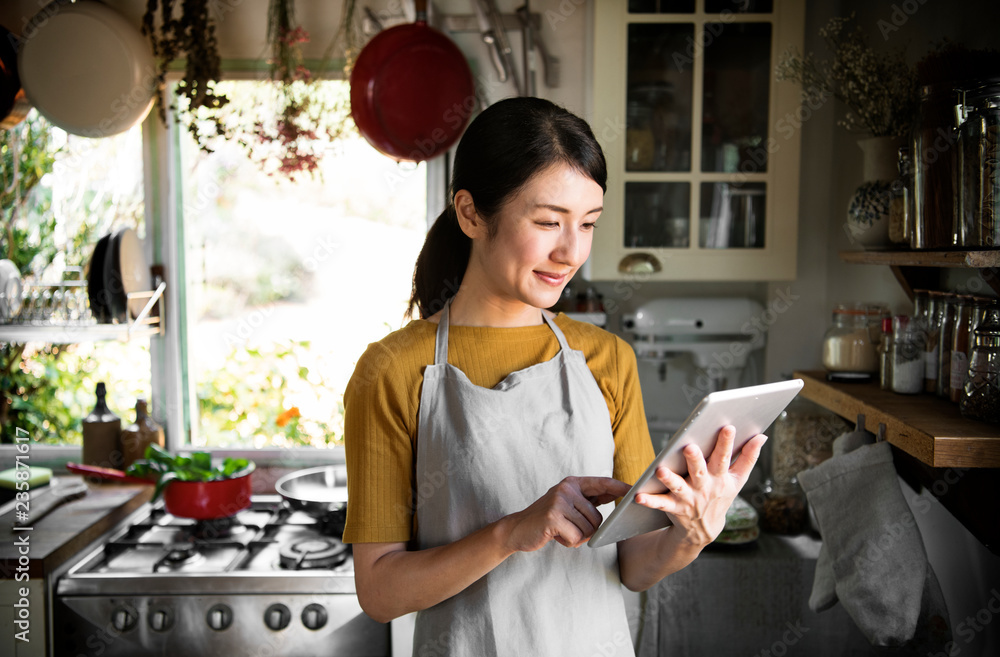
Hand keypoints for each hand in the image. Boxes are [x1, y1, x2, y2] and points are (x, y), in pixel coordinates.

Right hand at [502, 476, 630, 551]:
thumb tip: (615, 493)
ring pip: (589, 529)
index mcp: (572, 483)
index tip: (636, 489)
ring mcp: (559, 502)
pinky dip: (568, 542)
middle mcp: (566, 489)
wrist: (517, 529)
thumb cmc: (548, 519)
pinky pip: (577, 537)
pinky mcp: (554, 517)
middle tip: (569, 528)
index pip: (603, 483)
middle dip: (587, 530)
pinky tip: (555, 535)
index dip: (620, 487)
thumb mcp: (568, 503)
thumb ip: (588, 499)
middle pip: (598, 517)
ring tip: (560, 531)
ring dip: (577, 537)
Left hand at [634, 426, 766, 546]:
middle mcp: (705, 487)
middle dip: (696, 459)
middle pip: (700, 471)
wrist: (704, 530)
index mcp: (720, 477)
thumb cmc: (720, 495)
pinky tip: (638, 496)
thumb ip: (748, 458)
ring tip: (660, 470)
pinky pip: (661, 504)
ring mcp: (689, 498)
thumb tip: (761, 436)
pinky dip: (650, 500)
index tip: (727, 426)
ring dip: (670, 479)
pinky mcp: (674, 508)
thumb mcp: (737, 480)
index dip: (726, 443)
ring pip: (679, 487)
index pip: (724, 457)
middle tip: (690, 447)